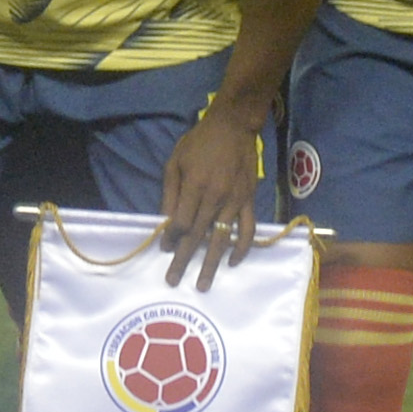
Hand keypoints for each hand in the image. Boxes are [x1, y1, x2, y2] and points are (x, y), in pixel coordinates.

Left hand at [153, 108, 265, 289]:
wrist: (233, 127)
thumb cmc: (199, 143)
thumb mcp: (176, 162)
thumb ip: (170, 192)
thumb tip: (166, 221)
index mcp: (195, 187)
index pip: (181, 223)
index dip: (170, 238)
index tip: (164, 248)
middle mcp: (215, 198)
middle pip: (197, 236)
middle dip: (183, 260)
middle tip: (173, 281)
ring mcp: (234, 202)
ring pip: (221, 239)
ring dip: (211, 263)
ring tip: (203, 284)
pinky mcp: (248, 201)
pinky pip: (247, 230)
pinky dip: (241, 248)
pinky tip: (232, 262)